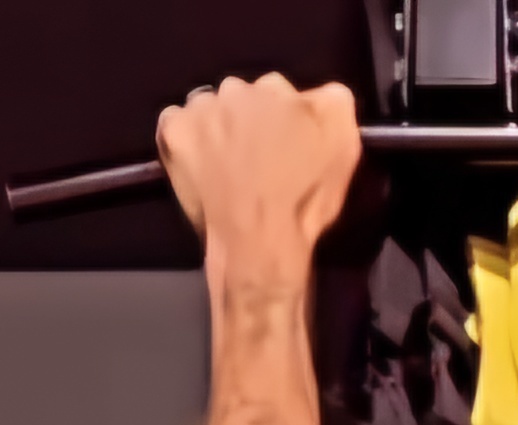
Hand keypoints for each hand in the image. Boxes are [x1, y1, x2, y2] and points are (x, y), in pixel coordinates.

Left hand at [156, 73, 360, 258]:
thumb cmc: (304, 201)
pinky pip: (174, 121)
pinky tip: (196, 162)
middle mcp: (238, 87)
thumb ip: (333, 105)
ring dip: (216, 126)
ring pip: (208, 106)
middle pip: (243, 96)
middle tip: (257, 159)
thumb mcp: (344, 146)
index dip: (285, 121)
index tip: (288, 148)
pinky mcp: (173, 130)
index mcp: (280, 87)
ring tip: (225, 166)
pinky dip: (184, 137)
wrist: (259, 245)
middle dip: (250, 119)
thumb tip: (322, 94)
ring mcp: (202, 106)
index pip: (281, 91)